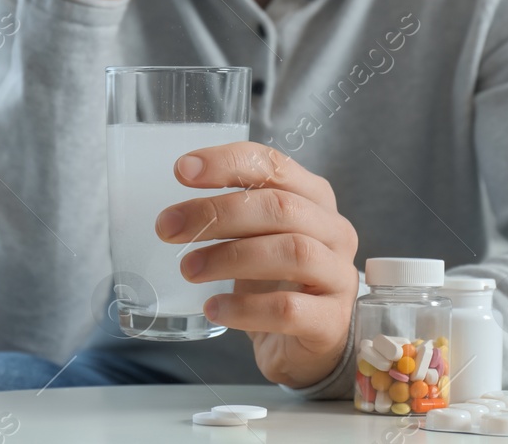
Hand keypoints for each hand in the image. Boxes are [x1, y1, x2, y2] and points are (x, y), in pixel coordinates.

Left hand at [154, 142, 360, 387]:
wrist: (306, 344)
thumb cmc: (276, 282)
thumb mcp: (256, 239)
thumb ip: (230, 216)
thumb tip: (173, 212)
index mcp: (314, 199)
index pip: (275, 166)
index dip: (228, 164)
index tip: (182, 171)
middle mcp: (334, 232)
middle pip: (280, 208)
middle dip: (217, 214)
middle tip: (168, 228)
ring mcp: (338, 277)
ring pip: (291, 253)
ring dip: (230, 257)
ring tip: (188, 269)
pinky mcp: (331, 321)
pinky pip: (288, 309)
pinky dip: (245, 307)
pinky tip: (214, 308)